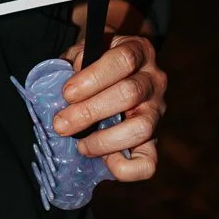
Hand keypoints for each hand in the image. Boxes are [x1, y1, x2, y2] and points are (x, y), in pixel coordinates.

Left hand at [58, 0, 166, 186]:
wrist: (123, 69)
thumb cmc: (97, 61)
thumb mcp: (86, 51)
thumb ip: (75, 62)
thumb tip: (65, 85)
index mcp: (138, 50)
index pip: (123, 60)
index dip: (93, 78)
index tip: (67, 93)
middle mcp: (154, 79)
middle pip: (129, 93)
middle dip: (89, 112)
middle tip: (61, 124)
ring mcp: (157, 109)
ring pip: (141, 128)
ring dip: (104, 141)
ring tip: (80, 145)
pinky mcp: (154, 138)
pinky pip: (148, 162)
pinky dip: (127, 168)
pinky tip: (106, 163)